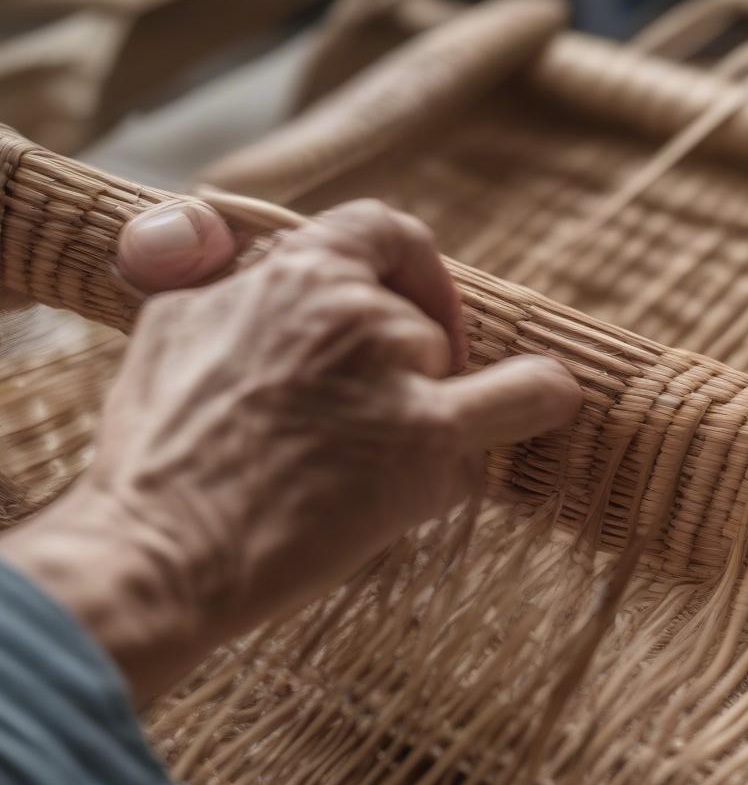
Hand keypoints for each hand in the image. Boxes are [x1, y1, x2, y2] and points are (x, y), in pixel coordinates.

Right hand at [0, 201, 581, 702]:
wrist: (164, 551)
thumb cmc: (159, 451)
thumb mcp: (172, 323)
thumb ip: (227, 277)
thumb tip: (240, 248)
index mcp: (293, 271)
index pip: (385, 232)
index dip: (410, 270)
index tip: (407, 307)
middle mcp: (351, 309)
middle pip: (420, 321)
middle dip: (408, 364)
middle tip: (367, 421)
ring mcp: (394, 373)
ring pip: (457, 369)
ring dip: (433, 407)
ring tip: (376, 463)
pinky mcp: (425, 442)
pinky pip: (520, 400)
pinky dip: (538, 397)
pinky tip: (551, 401)